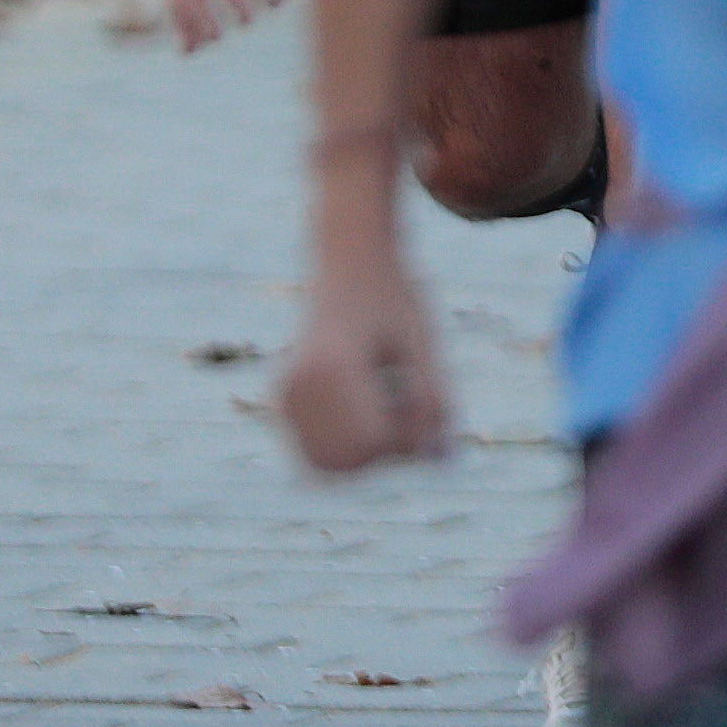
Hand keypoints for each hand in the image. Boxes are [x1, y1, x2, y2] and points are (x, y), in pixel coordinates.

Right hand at [278, 237, 450, 475]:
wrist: (351, 262)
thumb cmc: (394, 297)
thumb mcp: (424, 345)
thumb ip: (433, 401)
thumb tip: (440, 460)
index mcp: (331, 368)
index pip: (375, 442)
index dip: (410, 434)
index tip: (423, 398)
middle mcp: (298, 385)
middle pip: (348, 461)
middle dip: (386, 447)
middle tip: (405, 401)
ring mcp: (286, 395)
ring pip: (329, 464)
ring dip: (365, 450)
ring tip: (385, 401)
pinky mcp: (286, 401)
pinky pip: (320, 449)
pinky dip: (348, 442)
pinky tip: (366, 403)